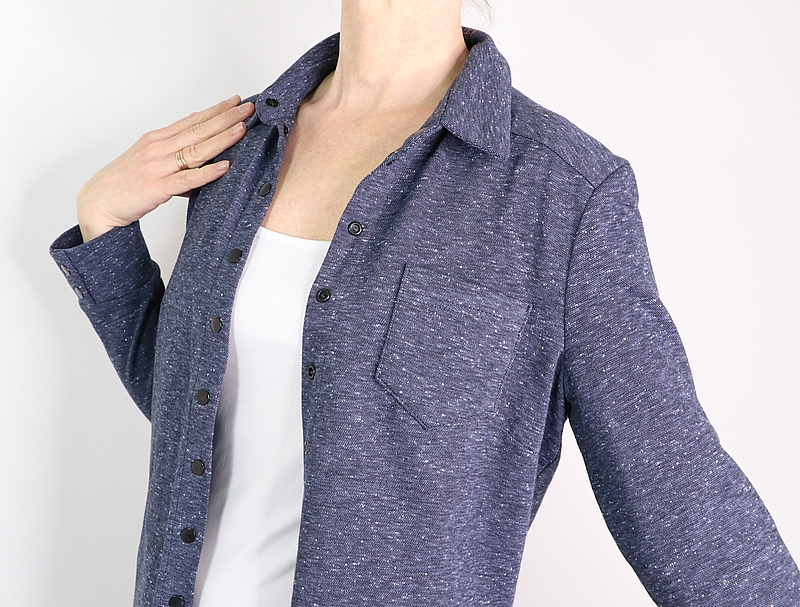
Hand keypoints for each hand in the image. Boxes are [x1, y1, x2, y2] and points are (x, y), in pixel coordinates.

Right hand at [76, 94, 255, 241]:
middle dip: (225, 118)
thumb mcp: (149, 158)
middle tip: (247, 108)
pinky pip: (187, 179)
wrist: (98, 201)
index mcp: (157, 139)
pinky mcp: (158, 187)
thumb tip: (197, 143)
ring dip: (221, 138)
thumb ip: (174, 150)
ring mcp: (159, 167)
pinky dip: (207, 172)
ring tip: (242, 129)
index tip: (235, 101)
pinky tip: (225, 166)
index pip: (192, 120)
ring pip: (196, 150)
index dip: (215, 110)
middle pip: (198, 129)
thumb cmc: (125, 181)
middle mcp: (158, 148)